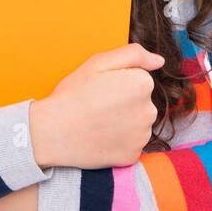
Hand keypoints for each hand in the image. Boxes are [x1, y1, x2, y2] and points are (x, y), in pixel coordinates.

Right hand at [32, 42, 164, 168]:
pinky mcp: (133, 155)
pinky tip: (100, 137)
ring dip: (122, 122)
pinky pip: (130, 143)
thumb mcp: (99, 62)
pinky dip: (118, 141)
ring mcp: (142, 136)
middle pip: (141, 102)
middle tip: (97, 106)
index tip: (101, 88)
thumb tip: (159, 61)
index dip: (118, 82)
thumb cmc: (73, 95)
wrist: (52, 132)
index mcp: (143, 84)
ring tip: (97, 122)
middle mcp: (149, 111)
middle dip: (124, 102)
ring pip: (137, 124)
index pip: (139, 79)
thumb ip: (134, 54)